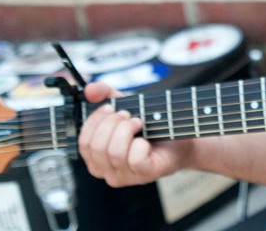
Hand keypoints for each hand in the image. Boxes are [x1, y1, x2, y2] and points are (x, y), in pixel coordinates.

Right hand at [77, 82, 192, 186]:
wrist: (181, 138)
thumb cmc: (150, 126)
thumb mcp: (127, 105)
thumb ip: (106, 95)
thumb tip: (90, 88)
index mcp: (96, 157)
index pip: (84, 142)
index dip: (95, 121)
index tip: (111, 107)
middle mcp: (106, 171)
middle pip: (97, 146)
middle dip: (112, 123)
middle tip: (129, 115)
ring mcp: (125, 176)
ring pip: (114, 152)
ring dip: (127, 130)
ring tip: (139, 122)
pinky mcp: (144, 175)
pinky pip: (134, 159)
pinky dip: (141, 144)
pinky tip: (147, 139)